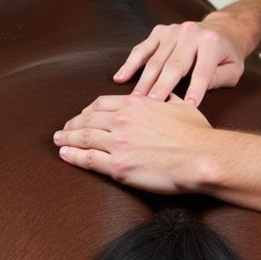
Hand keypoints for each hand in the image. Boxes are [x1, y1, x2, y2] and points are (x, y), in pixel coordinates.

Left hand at [53, 92, 214, 192]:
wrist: (201, 157)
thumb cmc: (197, 133)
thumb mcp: (182, 105)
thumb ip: (167, 98)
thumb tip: (165, 94)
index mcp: (136, 104)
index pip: (102, 104)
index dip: (89, 110)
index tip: (83, 115)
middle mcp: (122, 120)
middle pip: (88, 119)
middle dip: (73, 123)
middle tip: (64, 128)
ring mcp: (118, 143)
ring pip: (83, 137)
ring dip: (67, 138)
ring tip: (59, 140)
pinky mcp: (118, 166)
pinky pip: (88, 159)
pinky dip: (73, 155)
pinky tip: (65, 154)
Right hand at [112, 15, 247, 105]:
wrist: (222, 30)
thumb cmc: (227, 56)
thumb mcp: (234, 69)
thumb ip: (219, 78)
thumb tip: (198, 88)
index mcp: (211, 42)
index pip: (202, 70)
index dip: (195, 90)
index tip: (188, 108)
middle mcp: (190, 33)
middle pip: (174, 65)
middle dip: (162, 88)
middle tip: (151, 107)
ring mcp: (172, 31)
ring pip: (155, 60)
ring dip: (144, 82)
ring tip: (134, 101)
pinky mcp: (159, 32)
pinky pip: (142, 49)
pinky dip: (130, 64)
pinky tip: (119, 78)